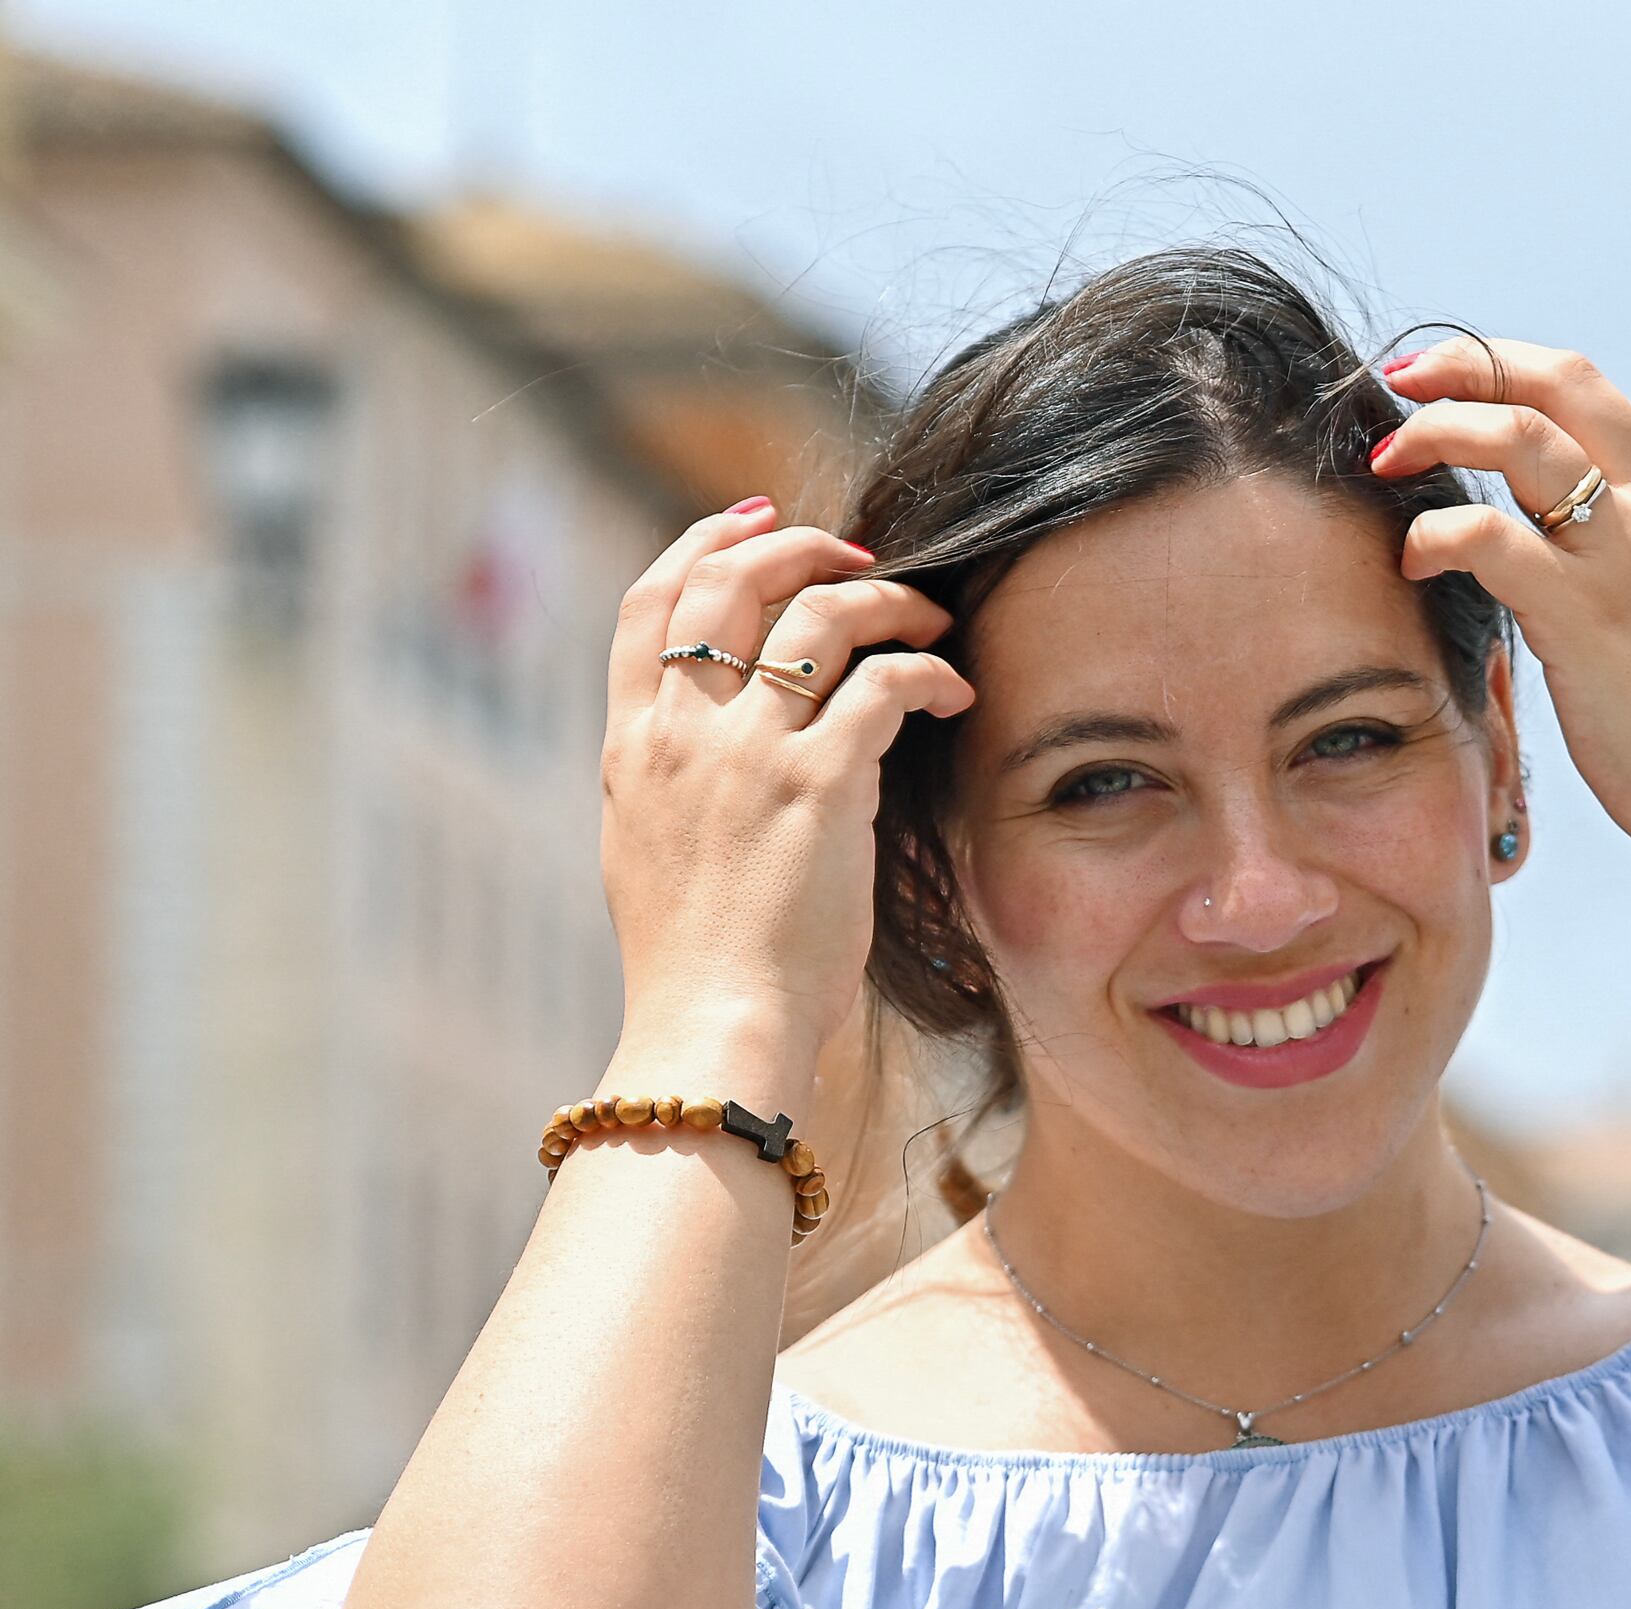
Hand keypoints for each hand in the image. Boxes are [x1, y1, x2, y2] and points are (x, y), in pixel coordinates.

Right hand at [597, 501, 973, 1102]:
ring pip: (819, 617)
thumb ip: (672, 780)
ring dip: (886, 600)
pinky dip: (929, 672)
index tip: (755, 517)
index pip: (648, 603)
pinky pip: (886, 686)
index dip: (704, 543)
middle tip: (861, 556)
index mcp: (632, 745)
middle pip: (731, 582)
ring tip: (929, 616)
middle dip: (800, 546)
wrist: (712, 1024)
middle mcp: (682, 733)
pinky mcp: (821, 785)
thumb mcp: (649, 850)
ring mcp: (749, 753)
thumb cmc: (696, 961)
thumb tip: (705, 738)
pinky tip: (954, 692)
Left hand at [1373, 339, 1630, 857]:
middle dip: (1464, 364)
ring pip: (1514, 433)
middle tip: (1399, 382)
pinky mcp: (1582, 611)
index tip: (1453, 383)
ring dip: (1436, 428)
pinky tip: (1413, 558)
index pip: (1589, 392)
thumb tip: (1568, 531)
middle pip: (1553, 380)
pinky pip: (1483, 534)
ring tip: (1389, 459)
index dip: (1509, 369)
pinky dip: (1433, 531)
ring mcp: (1625, 552)